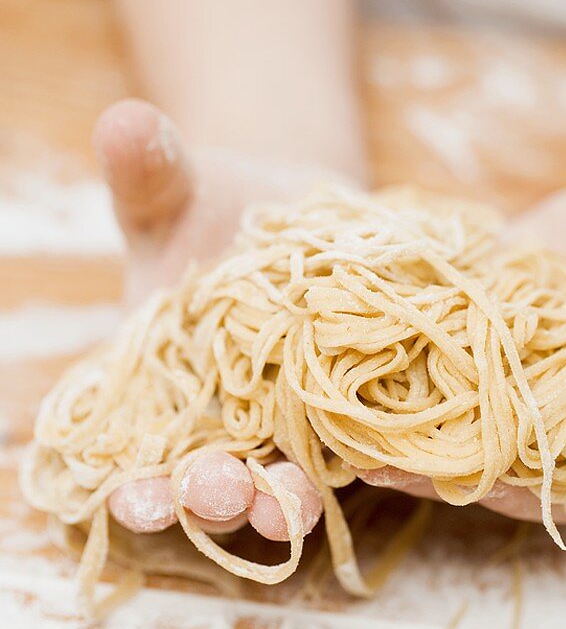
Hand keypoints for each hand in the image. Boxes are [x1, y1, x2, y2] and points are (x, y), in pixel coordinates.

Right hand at [94, 98, 325, 541]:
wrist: (288, 210)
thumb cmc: (210, 204)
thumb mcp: (175, 187)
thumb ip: (148, 171)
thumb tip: (124, 121)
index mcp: (155, 382)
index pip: (133, 449)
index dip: (132, 482)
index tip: (137, 495)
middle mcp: (217, 416)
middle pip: (208, 475)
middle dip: (214, 494)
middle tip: (224, 494)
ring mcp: (283, 418)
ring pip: (280, 473)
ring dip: (284, 497)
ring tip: (293, 507)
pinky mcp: (346, 406)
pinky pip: (352, 441)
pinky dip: (361, 456)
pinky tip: (379, 467)